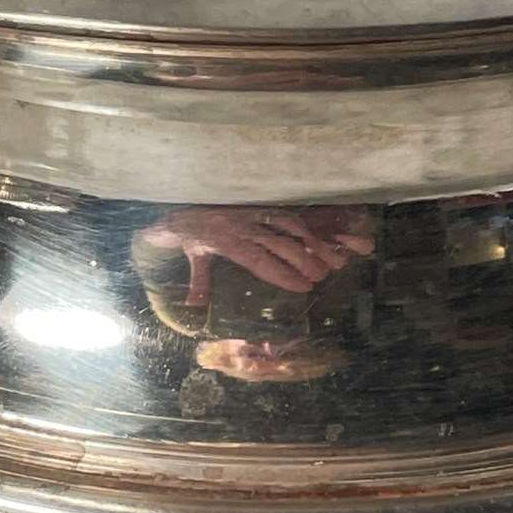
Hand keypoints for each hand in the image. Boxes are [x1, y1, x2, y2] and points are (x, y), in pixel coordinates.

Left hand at [141, 206, 373, 306]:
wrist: (184, 206)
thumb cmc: (191, 236)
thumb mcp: (194, 260)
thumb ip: (199, 283)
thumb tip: (194, 307)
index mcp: (227, 242)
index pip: (258, 260)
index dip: (282, 273)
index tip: (304, 286)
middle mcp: (243, 227)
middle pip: (279, 243)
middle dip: (303, 260)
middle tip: (322, 277)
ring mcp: (253, 214)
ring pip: (287, 226)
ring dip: (309, 242)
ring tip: (328, 258)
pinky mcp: (258, 206)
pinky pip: (284, 214)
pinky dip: (303, 227)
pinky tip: (316, 239)